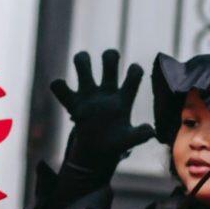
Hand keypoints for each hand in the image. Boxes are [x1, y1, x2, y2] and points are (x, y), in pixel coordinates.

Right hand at [50, 50, 154, 173]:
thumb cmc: (115, 142)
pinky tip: (64, 91)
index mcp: (123, 98)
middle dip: (109, 56)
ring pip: (83, 64)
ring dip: (82, 60)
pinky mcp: (72, 103)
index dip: (134, 71)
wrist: (96, 151)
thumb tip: (150, 131)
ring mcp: (88, 95)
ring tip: (84, 69)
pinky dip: (59, 85)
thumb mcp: (129, 140)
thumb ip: (139, 135)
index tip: (132, 74)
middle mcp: (106, 91)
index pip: (134, 74)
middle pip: (109, 60)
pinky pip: (59, 87)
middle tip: (108, 62)